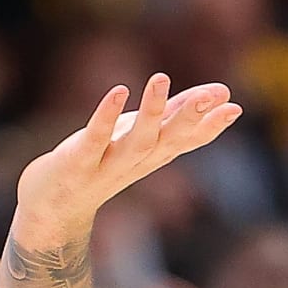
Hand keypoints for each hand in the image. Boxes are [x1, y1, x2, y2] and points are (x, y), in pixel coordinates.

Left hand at [15, 74, 240, 247]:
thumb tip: (220, 93)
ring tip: (161, 78)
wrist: (52, 209)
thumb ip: (175, 115)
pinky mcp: (77, 163)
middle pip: (168, 141)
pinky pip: (94, 139)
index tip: (235, 107)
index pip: (187, 142)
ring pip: (136, 141)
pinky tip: (119, 92)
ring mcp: (106, 165)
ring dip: (151, 112)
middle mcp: (135, 163)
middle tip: (212, 95)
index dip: (211, 127)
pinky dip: (106, 117)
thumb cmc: (101, 162)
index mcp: (152, 156)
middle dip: (190, 119)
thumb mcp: (141, 136)